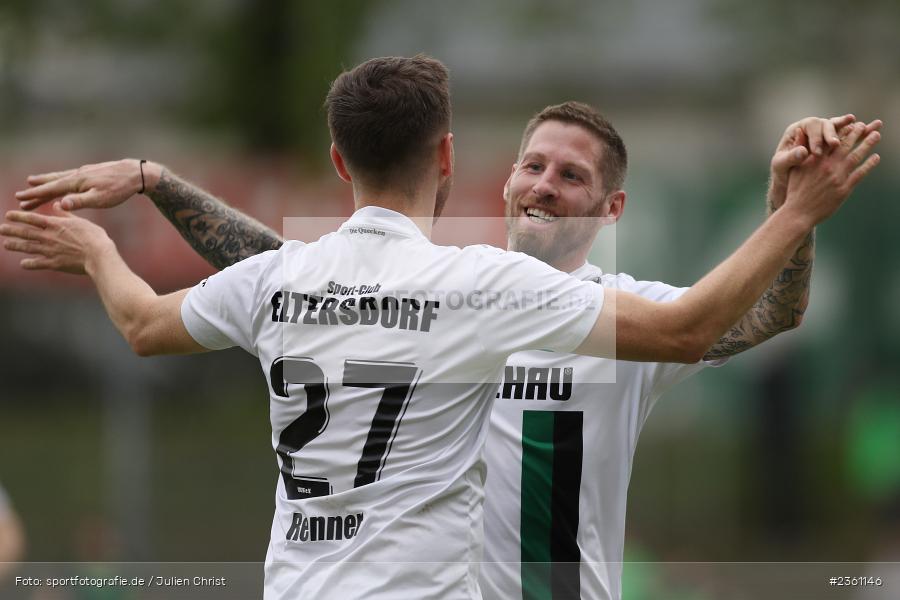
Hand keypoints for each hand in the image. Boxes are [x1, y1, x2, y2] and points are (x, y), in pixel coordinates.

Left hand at [1, 202, 114, 273]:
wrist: (99, 256)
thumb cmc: (94, 237)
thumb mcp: (81, 221)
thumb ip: (66, 214)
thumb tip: (56, 204)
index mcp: (56, 225)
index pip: (33, 219)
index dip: (19, 217)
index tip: (8, 215)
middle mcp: (49, 237)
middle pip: (26, 233)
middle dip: (12, 231)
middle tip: (1, 229)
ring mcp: (50, 251)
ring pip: (28, 248)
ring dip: (15, 245)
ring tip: (6, 244)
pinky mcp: (54, 264)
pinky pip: (37, 264)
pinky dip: (29, 264)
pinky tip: (23, 264)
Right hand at [14, 159, 158, 211]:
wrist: (136, 173)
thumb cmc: (119, 189)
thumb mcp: (100, 199)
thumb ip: (79, 202)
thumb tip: (59, 205)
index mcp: (77, 182)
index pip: (51, 189)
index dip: (35, 195)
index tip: (20, 199)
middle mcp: (77, 174)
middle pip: (52, 183)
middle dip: (36, 190)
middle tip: (20, 196)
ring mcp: (84, 172)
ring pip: (60, 178)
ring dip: (46, 182)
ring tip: (32, 182)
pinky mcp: (92, 172)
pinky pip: (70, 176)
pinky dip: (60, 179)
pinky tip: (61, 181)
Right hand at [782, 120, 881, 227]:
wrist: (799, 212)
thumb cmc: (795, 191)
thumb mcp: (794, 170)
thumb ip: (799, 152)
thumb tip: (799, 134)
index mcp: (816, 160)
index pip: (831, 140)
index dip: (841, 130)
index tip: (849, 122)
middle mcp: (828, 166)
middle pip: (846, 145)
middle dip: (857, 133)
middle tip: (866, 125)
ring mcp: (837, 177)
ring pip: (856, 156)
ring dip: (868, 144)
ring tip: (876, 135)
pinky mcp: (844, 188)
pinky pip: (860, 173)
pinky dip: (869, 164)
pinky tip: (876, 157)